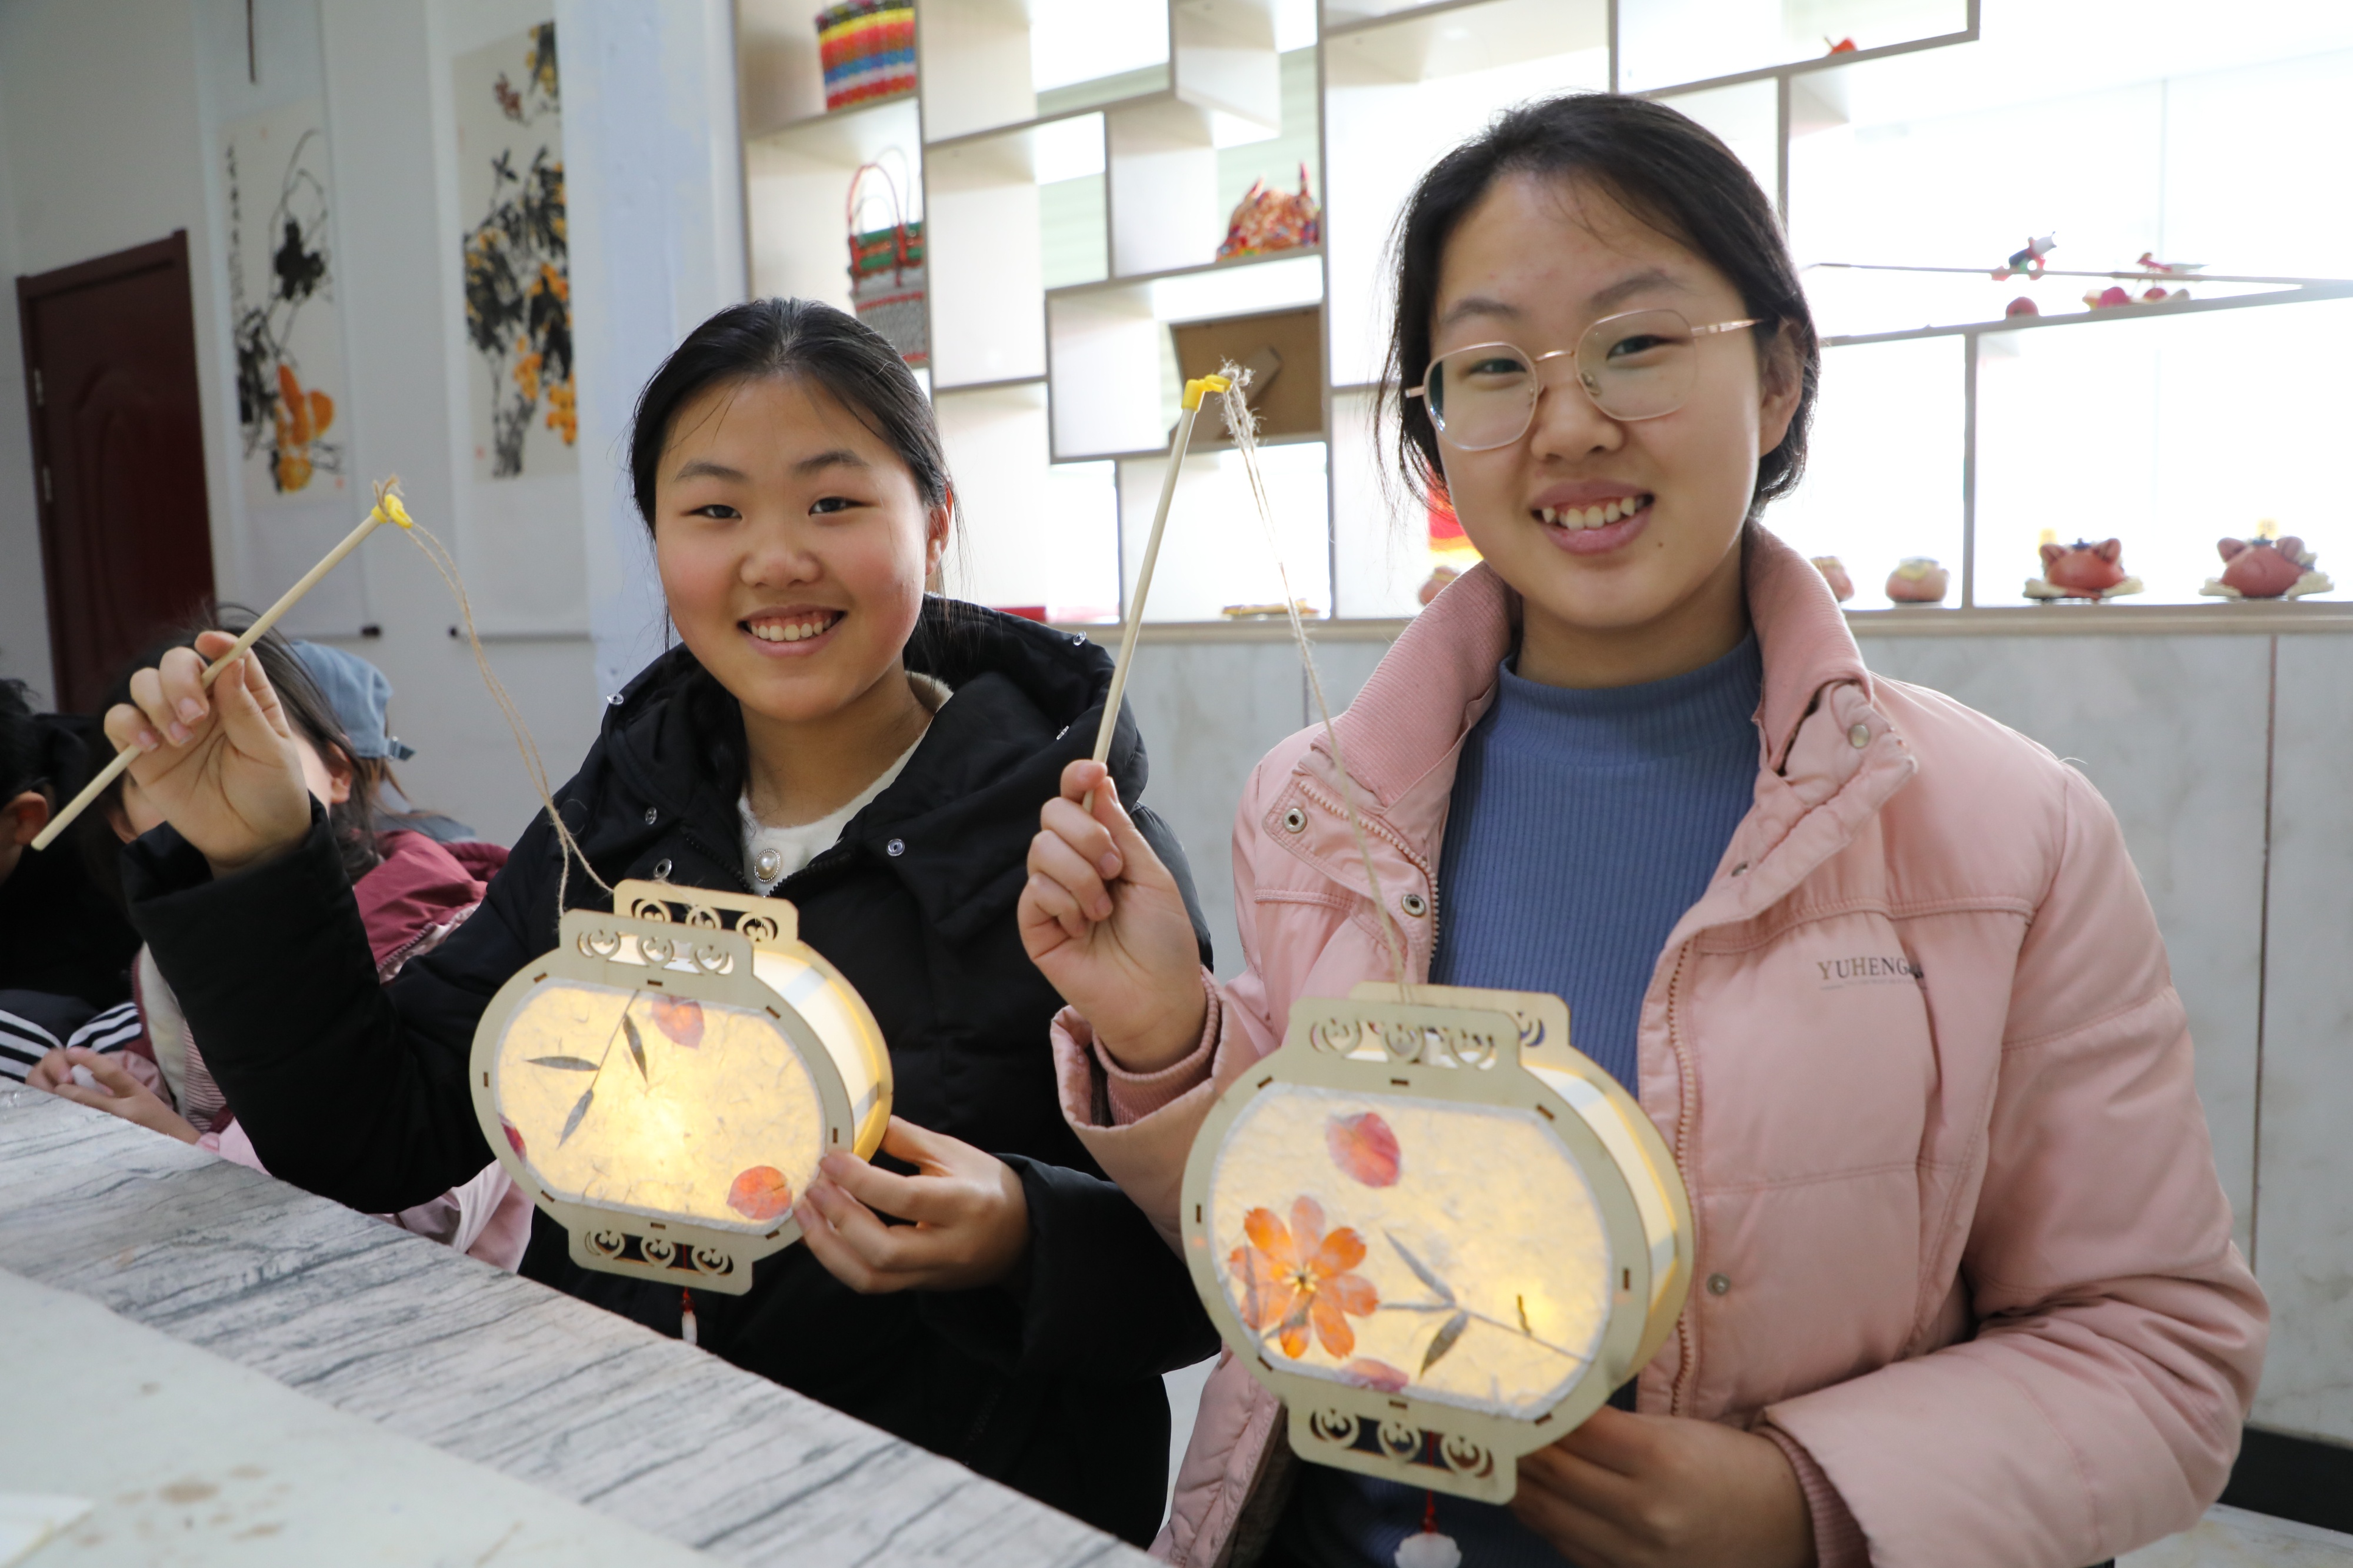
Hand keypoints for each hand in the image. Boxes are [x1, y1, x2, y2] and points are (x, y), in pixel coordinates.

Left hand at [28, 1048, 201, 1143]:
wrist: (178, 1149)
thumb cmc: (160, 1121)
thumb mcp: (145, 1097)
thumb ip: (120, 1087)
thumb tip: (91, 1074)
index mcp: (139, 1095)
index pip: (111, 1071)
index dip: (90, 1059)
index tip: (72, 1050)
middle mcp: (126, 1113)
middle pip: (86, 1097)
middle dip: (67, 1090)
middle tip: (58, 1086)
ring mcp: (116, 1131)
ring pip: (81, 1116)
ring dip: (65, 1107)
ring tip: (57, 1102)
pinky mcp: (108, 1146)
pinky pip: (85, 1132)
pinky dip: (73, 1124)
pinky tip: (66, 1122)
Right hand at [103, 630, 313, 876]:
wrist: (253, 841)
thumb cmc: (272, 792)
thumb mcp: (271, 751)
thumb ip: (247, 709)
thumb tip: (231, 660)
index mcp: (243, 695)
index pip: (226, 653)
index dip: (217, 642)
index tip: (210, 643)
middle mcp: (205, 703)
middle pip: (176, 662)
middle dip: (179, 679)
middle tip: (196, 716)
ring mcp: (171, 725)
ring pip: (143, 684)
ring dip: (156, 703)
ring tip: (181, 739)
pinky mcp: (144, 752)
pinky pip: (118, 721)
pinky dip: (128, 724)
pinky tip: (151, 745)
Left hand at [793, 1117, 1030, 1292]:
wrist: (1021, 1238)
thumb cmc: (987, 1187)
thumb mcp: (957, 1153)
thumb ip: (908, 1139)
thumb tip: (862, 1119)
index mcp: (965, 1205)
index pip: (907, 1198)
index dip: (861, 1180)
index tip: (831, 1158)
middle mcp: (949, 1247)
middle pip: (883, 1250)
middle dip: (840, 1217)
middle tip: (813, 1187)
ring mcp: (932, 1274)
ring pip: (871, 1278)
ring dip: (828, 1247)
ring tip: (804, 1212)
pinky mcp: (918, 1287)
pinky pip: (871, 1283)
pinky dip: (838, 1259)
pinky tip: (819, 1232)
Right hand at [1018, 759, 1205, 1071]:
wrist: (1158, 998)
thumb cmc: (1162, 941)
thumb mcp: (1150, 874)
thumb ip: (1121, 829)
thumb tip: (1098, 782)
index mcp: (1101, 848)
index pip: (1075, 799)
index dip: (1077, 777)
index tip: (1093, 771)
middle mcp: (1071, 864)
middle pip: (1051, 813)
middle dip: (1087, 833)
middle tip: (1114, 867)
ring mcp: (1050, 894)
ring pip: (1041, 848)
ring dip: (1082, 875)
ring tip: (1104, 908)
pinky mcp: (1034, 924)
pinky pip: (1036, 888)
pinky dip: (1066, 902)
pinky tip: (1083, 927)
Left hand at [1510, 1406, 1815, 1567]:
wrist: (1786, 1525)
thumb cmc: (1729, 1466)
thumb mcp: (1676, 1431)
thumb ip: (1610, 1426)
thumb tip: (1545, 1413)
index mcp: (1660, 1460)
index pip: (1569, 1428)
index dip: (1533, 1407)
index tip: (1510, 1388)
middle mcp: (1643, 1512)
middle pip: (1549, 1471)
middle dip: (1513, 1441)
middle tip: (1489, 1416)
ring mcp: (1635, 1555)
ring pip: (1546, 1512)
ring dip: (1517, 1481)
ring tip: (1498, 1453)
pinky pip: (1565, 1546)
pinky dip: (1543, 1517)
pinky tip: (1531, 1494)